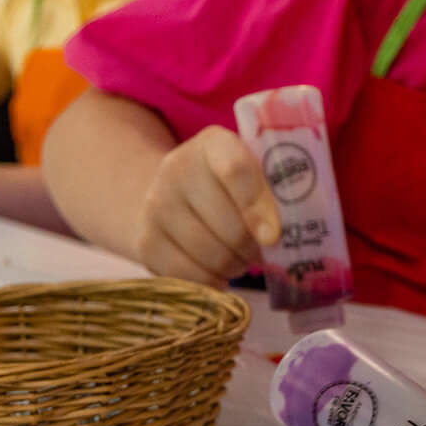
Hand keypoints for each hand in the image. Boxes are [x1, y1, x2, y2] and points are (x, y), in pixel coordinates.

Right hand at [135, 126, 280, 286]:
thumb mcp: (252, 174)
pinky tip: (218, 273)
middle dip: (252, 247)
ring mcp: (156, 205)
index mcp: (213, 143)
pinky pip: (188, 275)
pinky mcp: (146, 241)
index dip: (258, 207)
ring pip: (211, 255)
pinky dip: (211, 282)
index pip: (236, 170)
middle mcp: (177, 168)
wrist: (170, 194)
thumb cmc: (228, 188)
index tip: (273, 237)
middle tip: (259, 248)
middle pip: (228, 225)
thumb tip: (279, 238)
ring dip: (235, 266)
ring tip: (239, 258)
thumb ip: (274, 194)